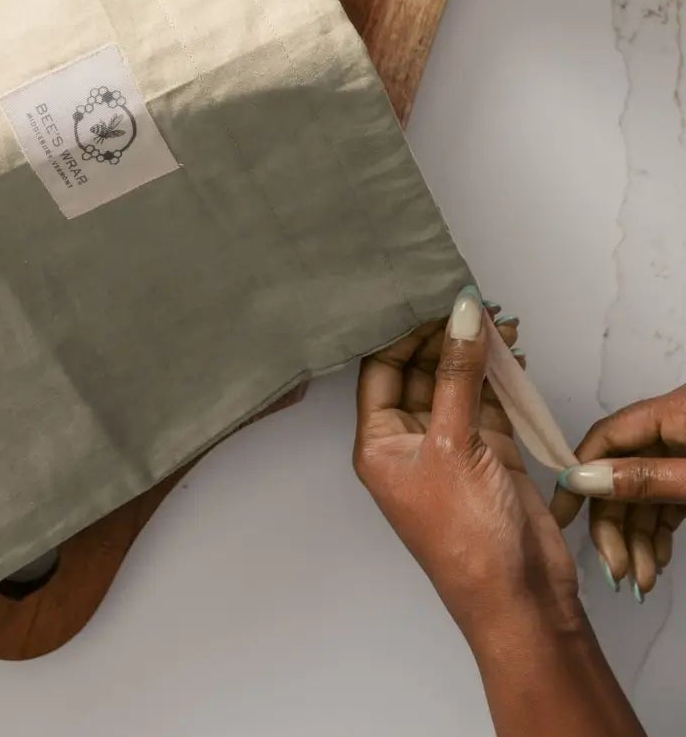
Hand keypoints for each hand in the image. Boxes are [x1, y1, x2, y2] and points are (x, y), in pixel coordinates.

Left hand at [354, 288, 578, 641]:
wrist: (518, 597)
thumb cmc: (467, 537)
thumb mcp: (455, 445)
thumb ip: (459, 376)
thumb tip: (461, 316)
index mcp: (378, 442)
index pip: (381, 368)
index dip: (404, 332)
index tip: (430, 299)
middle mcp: (408, 441)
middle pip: (420, 371)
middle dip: (445, 337)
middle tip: (473, 305)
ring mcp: (449, 447)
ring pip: (457, 384)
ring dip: (476, 354)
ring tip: (502, 322)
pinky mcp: (486, 454)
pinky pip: (487, 403)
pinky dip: (500, 379)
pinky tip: (514, 353)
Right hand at [550, 385, 685, 599]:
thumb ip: (644, 479)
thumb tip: (581, 480)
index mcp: (669, 413)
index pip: (603, 439)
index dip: (579, 478)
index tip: (561, 516)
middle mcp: (672, 428)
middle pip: (621, 473)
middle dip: (615, 524)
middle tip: (616, 568)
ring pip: (646, 493)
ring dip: (639, 538)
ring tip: (641, 579)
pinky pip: (669, 500)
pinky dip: (660, 531)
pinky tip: (656, 561)